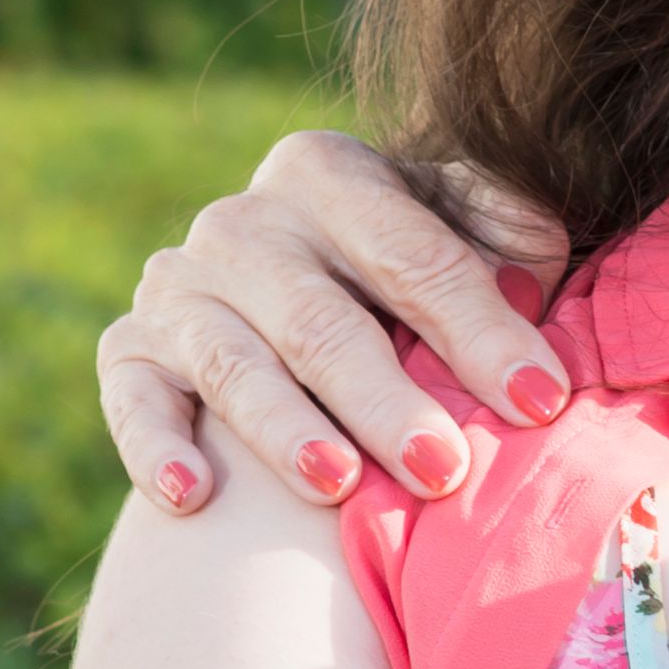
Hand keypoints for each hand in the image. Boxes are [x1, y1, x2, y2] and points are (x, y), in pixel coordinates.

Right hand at [101, 131, 576, 513]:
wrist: (321, 294)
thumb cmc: (423, 270)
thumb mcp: (479, 229)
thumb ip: (513, 234)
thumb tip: (531, 280)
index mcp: (331, 173)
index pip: (414, 256)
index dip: (481, 331)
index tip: (539, 401)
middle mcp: (243, 221)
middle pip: (322, 321)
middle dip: (386, 400)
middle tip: (444, 469)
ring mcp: (178, 284)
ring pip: (233, 365)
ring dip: (286, 430)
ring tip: (341, 485)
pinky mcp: (130, 348)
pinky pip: (133, 399)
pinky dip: (158, 447)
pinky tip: (194, 495)